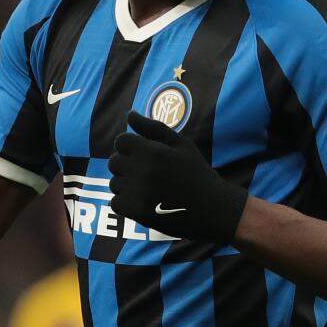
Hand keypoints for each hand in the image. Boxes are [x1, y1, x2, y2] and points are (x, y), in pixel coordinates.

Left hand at [109, 112, 248, 243]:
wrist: (212, 209)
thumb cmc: (197, 173)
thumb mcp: (181, 144)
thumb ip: (153, 128)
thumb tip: (129, 114)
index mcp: (153, 152)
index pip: (121, 141)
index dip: (130, 147)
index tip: (144, 155)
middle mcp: (142, 171)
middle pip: (114, 162)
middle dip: (126, 165)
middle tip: (147, 173)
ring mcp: (138, 193)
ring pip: (114, 183)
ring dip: (126, 185)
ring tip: (148, 188)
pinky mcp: (137, 213)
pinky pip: (116, 203)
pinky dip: (125, 203)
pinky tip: (143, 201)